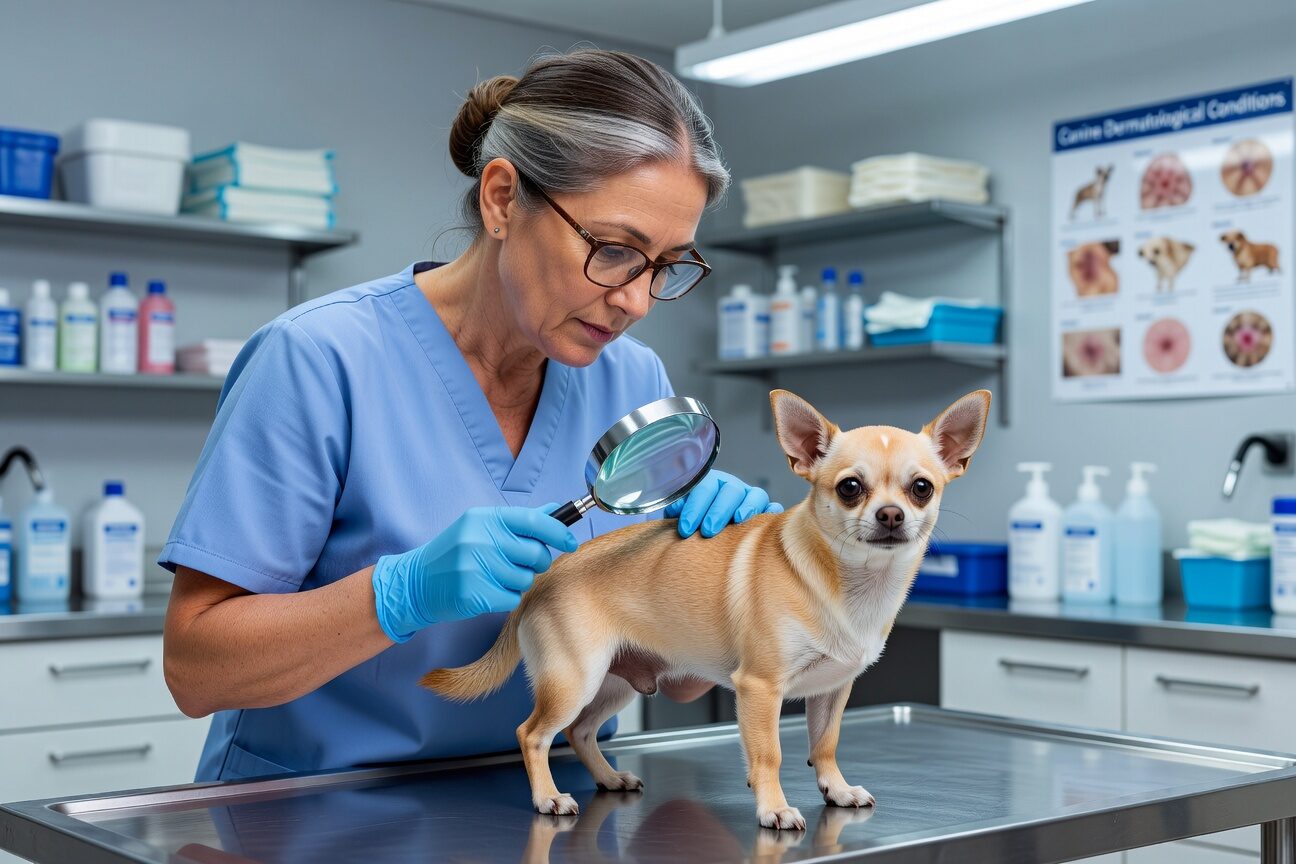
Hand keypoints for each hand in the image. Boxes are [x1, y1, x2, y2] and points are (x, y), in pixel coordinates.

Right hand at [372, 505, 577, 642]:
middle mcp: (481, 540)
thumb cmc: (454, 553)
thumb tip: (555, 510)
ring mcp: (476, 568)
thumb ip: (520, 520)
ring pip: (525, 579)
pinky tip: (487, 591)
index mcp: (485, 519)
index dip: (559, 533)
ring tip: (496, 577)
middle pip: (536, 554)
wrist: (417, 582)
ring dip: (518, 582)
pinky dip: (505, 598)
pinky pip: (511, 598)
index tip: (571, 542)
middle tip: (520, 564)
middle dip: (535, 562)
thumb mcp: (481, 528)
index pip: (535, 521)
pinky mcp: (475, 594)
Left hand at [664, 470, 783, 537]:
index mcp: (709, 484)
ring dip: (748, 507)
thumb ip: (677, 510)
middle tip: (707, 531)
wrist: (704, 531)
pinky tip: (766, 523)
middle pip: (731, 491)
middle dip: (718, 510)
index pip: (704, 487)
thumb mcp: (680, 515)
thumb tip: (674, 509)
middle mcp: (732, 488)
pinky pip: (774, 509)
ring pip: (756, 495)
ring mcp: (750, 498)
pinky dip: (772, 513)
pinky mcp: (765, 512)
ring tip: (738, 520)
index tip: (685, 528)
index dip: (694, 507)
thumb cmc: (691, 525)